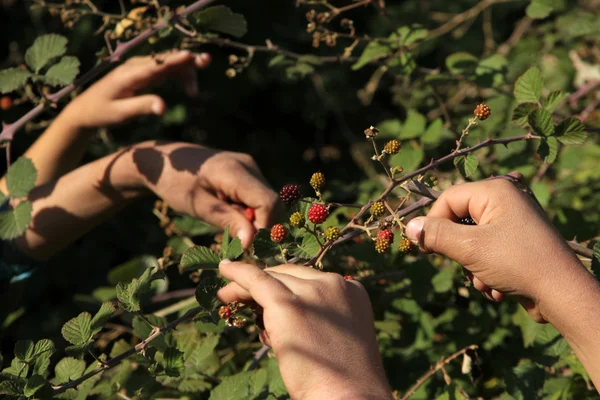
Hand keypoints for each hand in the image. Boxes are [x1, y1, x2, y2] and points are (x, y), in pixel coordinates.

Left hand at [61, 50, 209, 128]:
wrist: (85, 109)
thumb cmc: (101, 113)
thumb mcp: (120, 114)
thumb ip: (141, 107)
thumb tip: (163, 107)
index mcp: (129, 75)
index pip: (156, 64)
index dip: (174, 60)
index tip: (190, 56)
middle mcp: (136, 67)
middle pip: (167, 59)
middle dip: (188, 60)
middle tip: (207, 62)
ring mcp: (141, 68)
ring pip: (170, 64)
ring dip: (187, 71)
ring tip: (194, 93)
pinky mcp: (145, 73)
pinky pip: (167, 69)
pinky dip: (181, 75)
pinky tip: (190, 90)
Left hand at [126, 141, 278, 247]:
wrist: (164, 160)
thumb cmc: (175, 183)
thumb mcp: (198, 206)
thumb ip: (227, 222)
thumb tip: (251, 243)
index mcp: (235, 171)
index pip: (268, 202)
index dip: (265, 227)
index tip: (249, 247)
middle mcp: (249, 166)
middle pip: (272, 203)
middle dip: (261, 227)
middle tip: (238, 242)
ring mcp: (250, 168)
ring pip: (267, 203)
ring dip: (255, 221)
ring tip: (229, 226)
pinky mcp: (248, 174)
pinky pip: (259, 198)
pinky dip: (250, 213)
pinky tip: (230, 215)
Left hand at [217, 262, 391, 399]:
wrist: (348, 395)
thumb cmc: (341, 378)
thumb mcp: (336, 336)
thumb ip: (317, 317)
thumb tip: (279, 317)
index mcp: (351, 290)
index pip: (310, 280)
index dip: (286, 286)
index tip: (267, 295)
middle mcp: (333, 284)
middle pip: (290, 275)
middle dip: (266, 284)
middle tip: (241, 297)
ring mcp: (311, 292)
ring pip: (272, 277)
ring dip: (247, 285)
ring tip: (227, 296)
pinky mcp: (287, 304)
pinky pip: (256, 280)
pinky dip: (238, 273)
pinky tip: (225, 270)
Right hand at [405, 178, 585, 322]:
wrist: (563, 294)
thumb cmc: (517, 263)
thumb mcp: (470, 248)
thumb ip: (437, 235)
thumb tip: (409, 227)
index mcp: (495, 192)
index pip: (448, 199)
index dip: (433, 223)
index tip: (425, 249)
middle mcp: (505, 201)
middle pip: (459, 221)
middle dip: (458, 251)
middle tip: (465, 267)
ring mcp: (513, 223)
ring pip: (471, 242)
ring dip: (472, 267)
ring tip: (486, 281)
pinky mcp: (517, 244)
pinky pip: (487, 253)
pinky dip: (486, 271)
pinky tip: (498, 287)